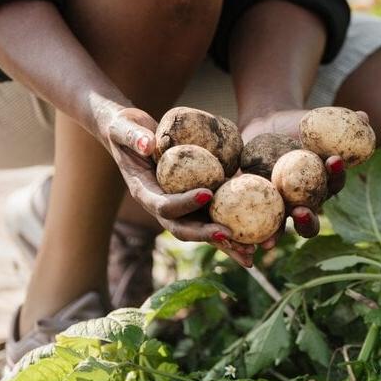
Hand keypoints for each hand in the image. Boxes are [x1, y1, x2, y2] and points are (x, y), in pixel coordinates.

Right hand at [102, 106, 256, 265]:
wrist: (131, 135)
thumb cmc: (125, 130)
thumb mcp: (123, 128)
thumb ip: (133, 137)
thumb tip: (147, 145)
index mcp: (144, 192)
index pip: (164, 205)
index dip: (184, 203)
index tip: (207, 194)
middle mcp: (162, 205)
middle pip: (185, 228)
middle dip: (207, 235)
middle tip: (230, 236)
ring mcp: (179, 207)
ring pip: (203, 230)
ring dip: (227, 244)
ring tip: (251, 252)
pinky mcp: (194, 201)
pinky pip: (214, 216)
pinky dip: (234, 228)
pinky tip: (257, 236)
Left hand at [240, 109, 367, 243]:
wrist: (266, 125)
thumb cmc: (298, 125)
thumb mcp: (316, 121)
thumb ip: (339, 121)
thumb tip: (365, 116)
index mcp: (322, 184)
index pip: (334, 184)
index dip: (336, 175)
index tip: (333, 160)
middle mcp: (303, 201)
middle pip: (309, 219)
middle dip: (307, 219)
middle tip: (301, 212)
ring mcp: (278, 207)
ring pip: (279, 228)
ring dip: (275, 236)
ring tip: (269, 241)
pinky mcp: (253, 205)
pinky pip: (250, 222)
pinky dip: (245, 236)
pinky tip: (239, 242)